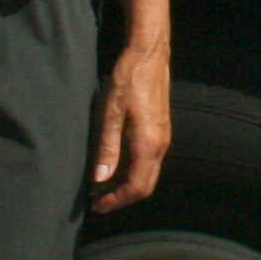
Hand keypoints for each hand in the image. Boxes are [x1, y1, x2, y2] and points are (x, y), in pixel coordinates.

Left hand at [91, 39, 170, 212]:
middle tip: (97, 201)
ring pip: (147, 174)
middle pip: (145, 186)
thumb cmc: (128, 79)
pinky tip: (114, 166)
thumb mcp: (111, 113)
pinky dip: (132, 171)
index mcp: (148, 144)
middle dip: (122, 197)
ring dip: (126, 185)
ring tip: (101, 186)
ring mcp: (163, 137)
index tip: (97, 205)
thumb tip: (100, 179)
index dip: (117, 200)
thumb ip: (107, 148)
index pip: (136, 187)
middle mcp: (160, 145)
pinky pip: (148, 161)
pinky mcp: (160, 130)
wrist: (149, 54)